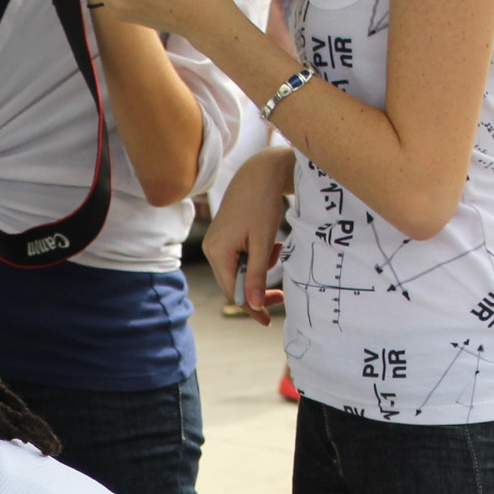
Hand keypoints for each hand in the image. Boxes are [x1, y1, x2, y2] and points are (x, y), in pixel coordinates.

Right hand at [203, 148, 293, 323]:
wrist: (260, 172)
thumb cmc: (263, 203)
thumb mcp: (264, 242)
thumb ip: (258, 275)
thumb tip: (253, 305)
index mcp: (218, 251)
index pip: (233, 290)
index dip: (250, 307)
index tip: (267, 320)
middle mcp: (212, 249)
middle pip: (234, 283)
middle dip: (257, 289)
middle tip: (280, 295)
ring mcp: (216, 242)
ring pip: (239, 271)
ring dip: (260, 270)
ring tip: (277, 251)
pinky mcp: (224, 237)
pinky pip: (240, 258)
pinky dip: (257, 258)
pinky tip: (270, 245)